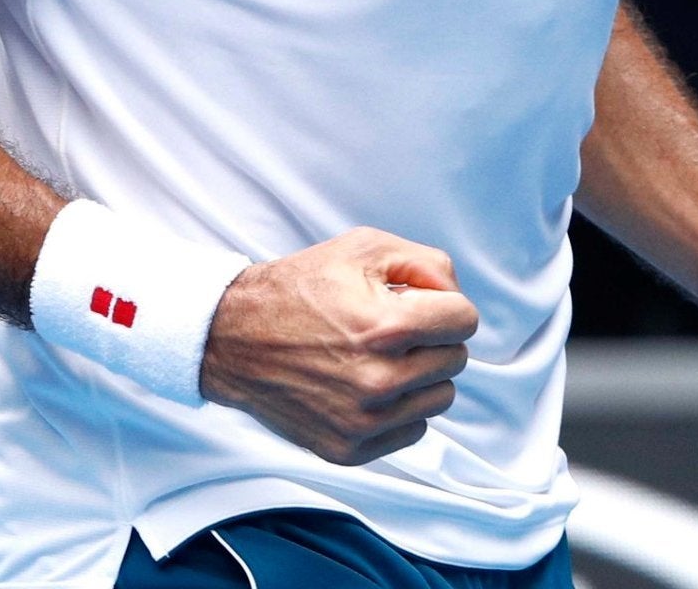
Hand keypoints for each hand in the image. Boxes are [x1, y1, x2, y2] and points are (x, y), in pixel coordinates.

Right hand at [199, 226, 477, 465]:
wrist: (233, 338)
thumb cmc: (298, 290)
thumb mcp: (364, 248)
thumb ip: (426, 263)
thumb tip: (456, 296)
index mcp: (386, 327)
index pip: (465, 321)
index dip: (446, 305)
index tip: (422, 304)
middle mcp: (378, 380)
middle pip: (456, 359)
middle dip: (433, 338)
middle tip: (395, 328)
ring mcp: (363, 421)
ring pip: (439, 397)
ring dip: (421, 375)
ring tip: (381, 356)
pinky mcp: (348, 449)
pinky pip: (413, 430)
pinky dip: (400, 408)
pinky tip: (367, 385)